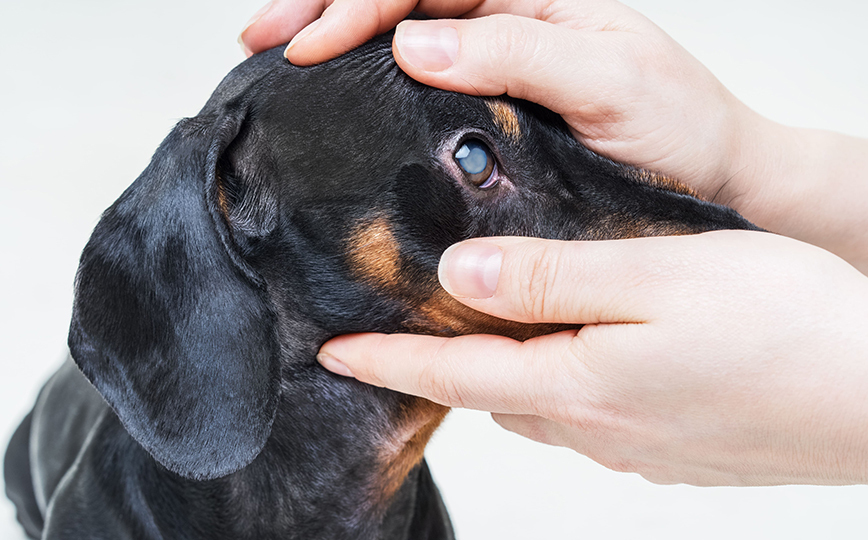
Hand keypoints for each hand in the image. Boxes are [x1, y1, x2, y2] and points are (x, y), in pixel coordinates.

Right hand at [240, 0, 867, 271]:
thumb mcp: (611, 82)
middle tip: (260, 35)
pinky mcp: (493, 106)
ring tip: (276, 49)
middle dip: (325, 4)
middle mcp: (511, 22)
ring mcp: (498, 62)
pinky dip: (368, 77)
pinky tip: (336, 89)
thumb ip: (520, 53)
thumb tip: (416, 44)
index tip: (306, 43)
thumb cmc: (679, 129)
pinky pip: (420, 78)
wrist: (714, 181)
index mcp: (536, 0)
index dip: (359, 5)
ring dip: (335, 31)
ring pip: (402, 29)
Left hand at [318, 232, 867, 485]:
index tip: (332, 353)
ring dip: (506, 374)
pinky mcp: (673, 451)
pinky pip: (590, 417)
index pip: (453, 375)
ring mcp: (636, 447)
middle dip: (443, 366)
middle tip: (411, 329)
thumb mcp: (656, 276)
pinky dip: (563, 385)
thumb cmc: (783, 326)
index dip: (386, 362)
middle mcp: (596, 427)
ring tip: (494, 333)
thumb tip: (460, 279)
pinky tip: (585, 356)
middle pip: (492, 394)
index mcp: (579, 383)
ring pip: (540, 405)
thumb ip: (551, 278)